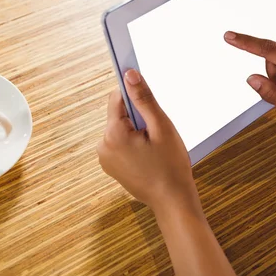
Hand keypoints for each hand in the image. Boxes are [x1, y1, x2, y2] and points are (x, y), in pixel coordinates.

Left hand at [98, 70, 243, 275]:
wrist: (172, 201)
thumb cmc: (170, 166)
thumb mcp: (161, 127)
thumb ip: (144, 99)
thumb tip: (129, 74)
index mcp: (113, 134)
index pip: (117, 99)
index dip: (133, 93)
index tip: (145, 92)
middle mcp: (103, 146)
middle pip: (119, 115)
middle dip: (138, 118)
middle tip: (156, 133)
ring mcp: (105, 158)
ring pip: (121, 129)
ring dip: (136, 131)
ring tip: (154, 148)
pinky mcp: (111, 166)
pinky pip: (120, 144)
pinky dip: (133, 144)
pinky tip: (148, 156)